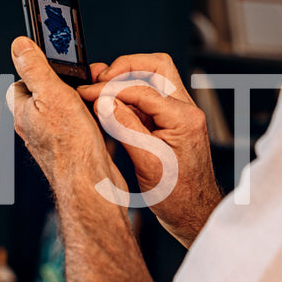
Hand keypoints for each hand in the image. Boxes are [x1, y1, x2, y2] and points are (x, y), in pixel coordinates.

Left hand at [7, 37, 127, 198]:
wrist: (92, 187)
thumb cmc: (71, 145)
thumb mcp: (53, 95)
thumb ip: (35, 69)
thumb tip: (19, 45)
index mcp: (24, 114)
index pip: (19, 84)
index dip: (35, 71)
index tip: (53, 64)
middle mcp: (34, 129)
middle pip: (43, 97)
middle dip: (61, 86)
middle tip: (80, 81)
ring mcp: (52, 142)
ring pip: (62, 113)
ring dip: (78, 103)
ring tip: (92, 99)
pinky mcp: (72, 152)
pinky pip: (76, 128)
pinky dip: (88, 120)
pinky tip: (100, 121)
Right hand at [77, 53, 223, 247]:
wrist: (194, 215)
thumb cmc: (177, 197)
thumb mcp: (146, 162)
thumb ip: (125, 127)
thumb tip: (103, 101)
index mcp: (184, 118)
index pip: (142, 88)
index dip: (110, 88)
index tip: (87, 93)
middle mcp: (186, 110)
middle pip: (156, 66)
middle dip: (124, 68)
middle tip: (98, 79)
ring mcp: (180, 115)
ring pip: (153, 79)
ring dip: (125, 81)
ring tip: (99, 88)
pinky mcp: (172, 123)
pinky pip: (148, 99)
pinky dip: (127, 98)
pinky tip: (109, 106)